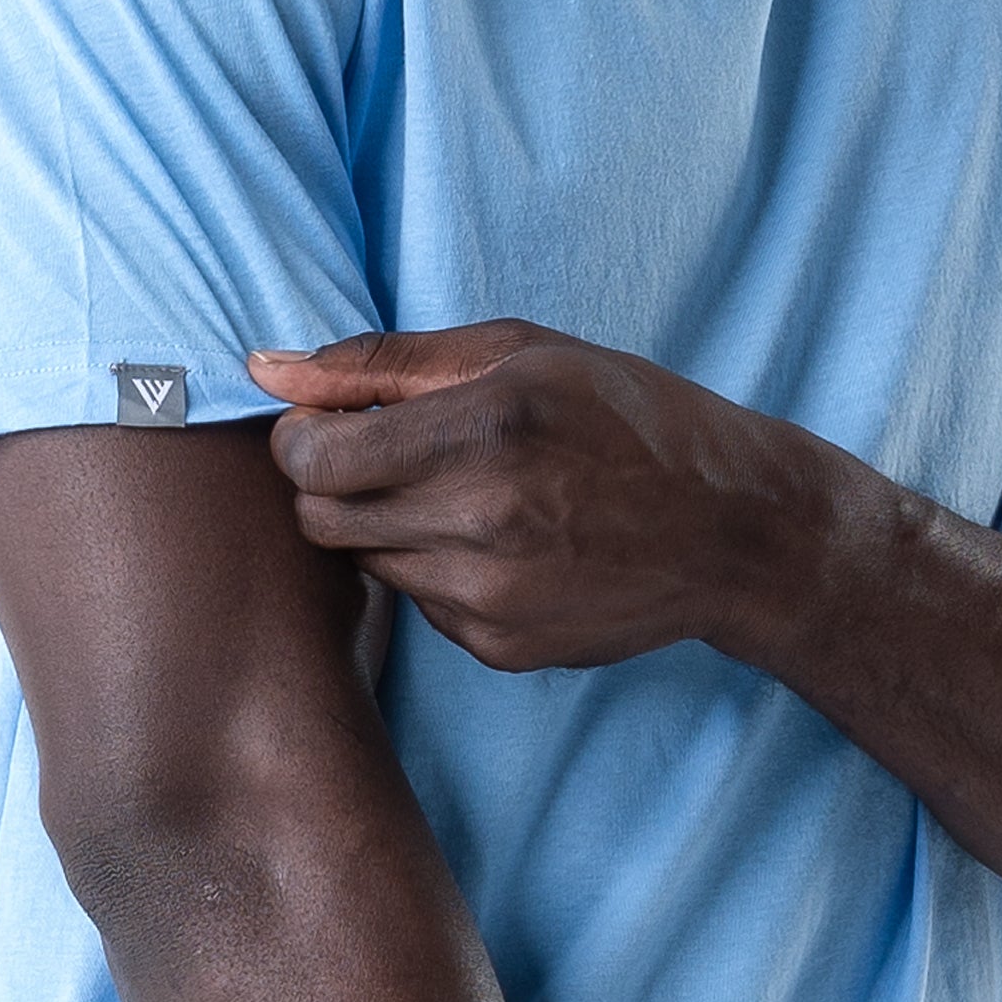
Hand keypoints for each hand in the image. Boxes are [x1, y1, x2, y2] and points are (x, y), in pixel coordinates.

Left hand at [248, 320, 805, 671]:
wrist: (733, 533)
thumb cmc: (631, 419)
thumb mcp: (520, 352)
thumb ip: (383, 362)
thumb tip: (267, 366)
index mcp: (483, 429)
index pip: (311, 458)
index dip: (301, 438)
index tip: (328, 425)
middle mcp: (481, 520)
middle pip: (321, 518)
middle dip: (330, 483)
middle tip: (384, 456)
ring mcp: (490, 596)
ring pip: (366, 563)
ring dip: (387, 526)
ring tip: (461, 495)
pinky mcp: (499, 648)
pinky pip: (419, 605)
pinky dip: (437, 571)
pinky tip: (501, 544)